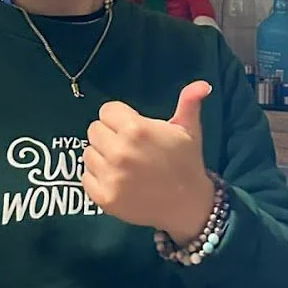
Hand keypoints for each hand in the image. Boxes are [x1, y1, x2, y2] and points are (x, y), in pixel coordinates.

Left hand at [83, 81, 215, 243]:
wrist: (187, 204)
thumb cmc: (186, 162)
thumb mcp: (189, 129)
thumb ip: (189, 102)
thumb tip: (202, 84)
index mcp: (136, 129)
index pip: (107, 111)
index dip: (119, 117)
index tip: (131, 127)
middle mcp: (119, 151)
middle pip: (94, 130)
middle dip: (109, 134)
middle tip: (127, 146)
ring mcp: (110, 176)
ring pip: (88, 152)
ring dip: (101, 155)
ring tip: (122, 163)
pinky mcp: (104, 198)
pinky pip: (85, 176)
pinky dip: (96, 177)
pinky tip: (116, 179)